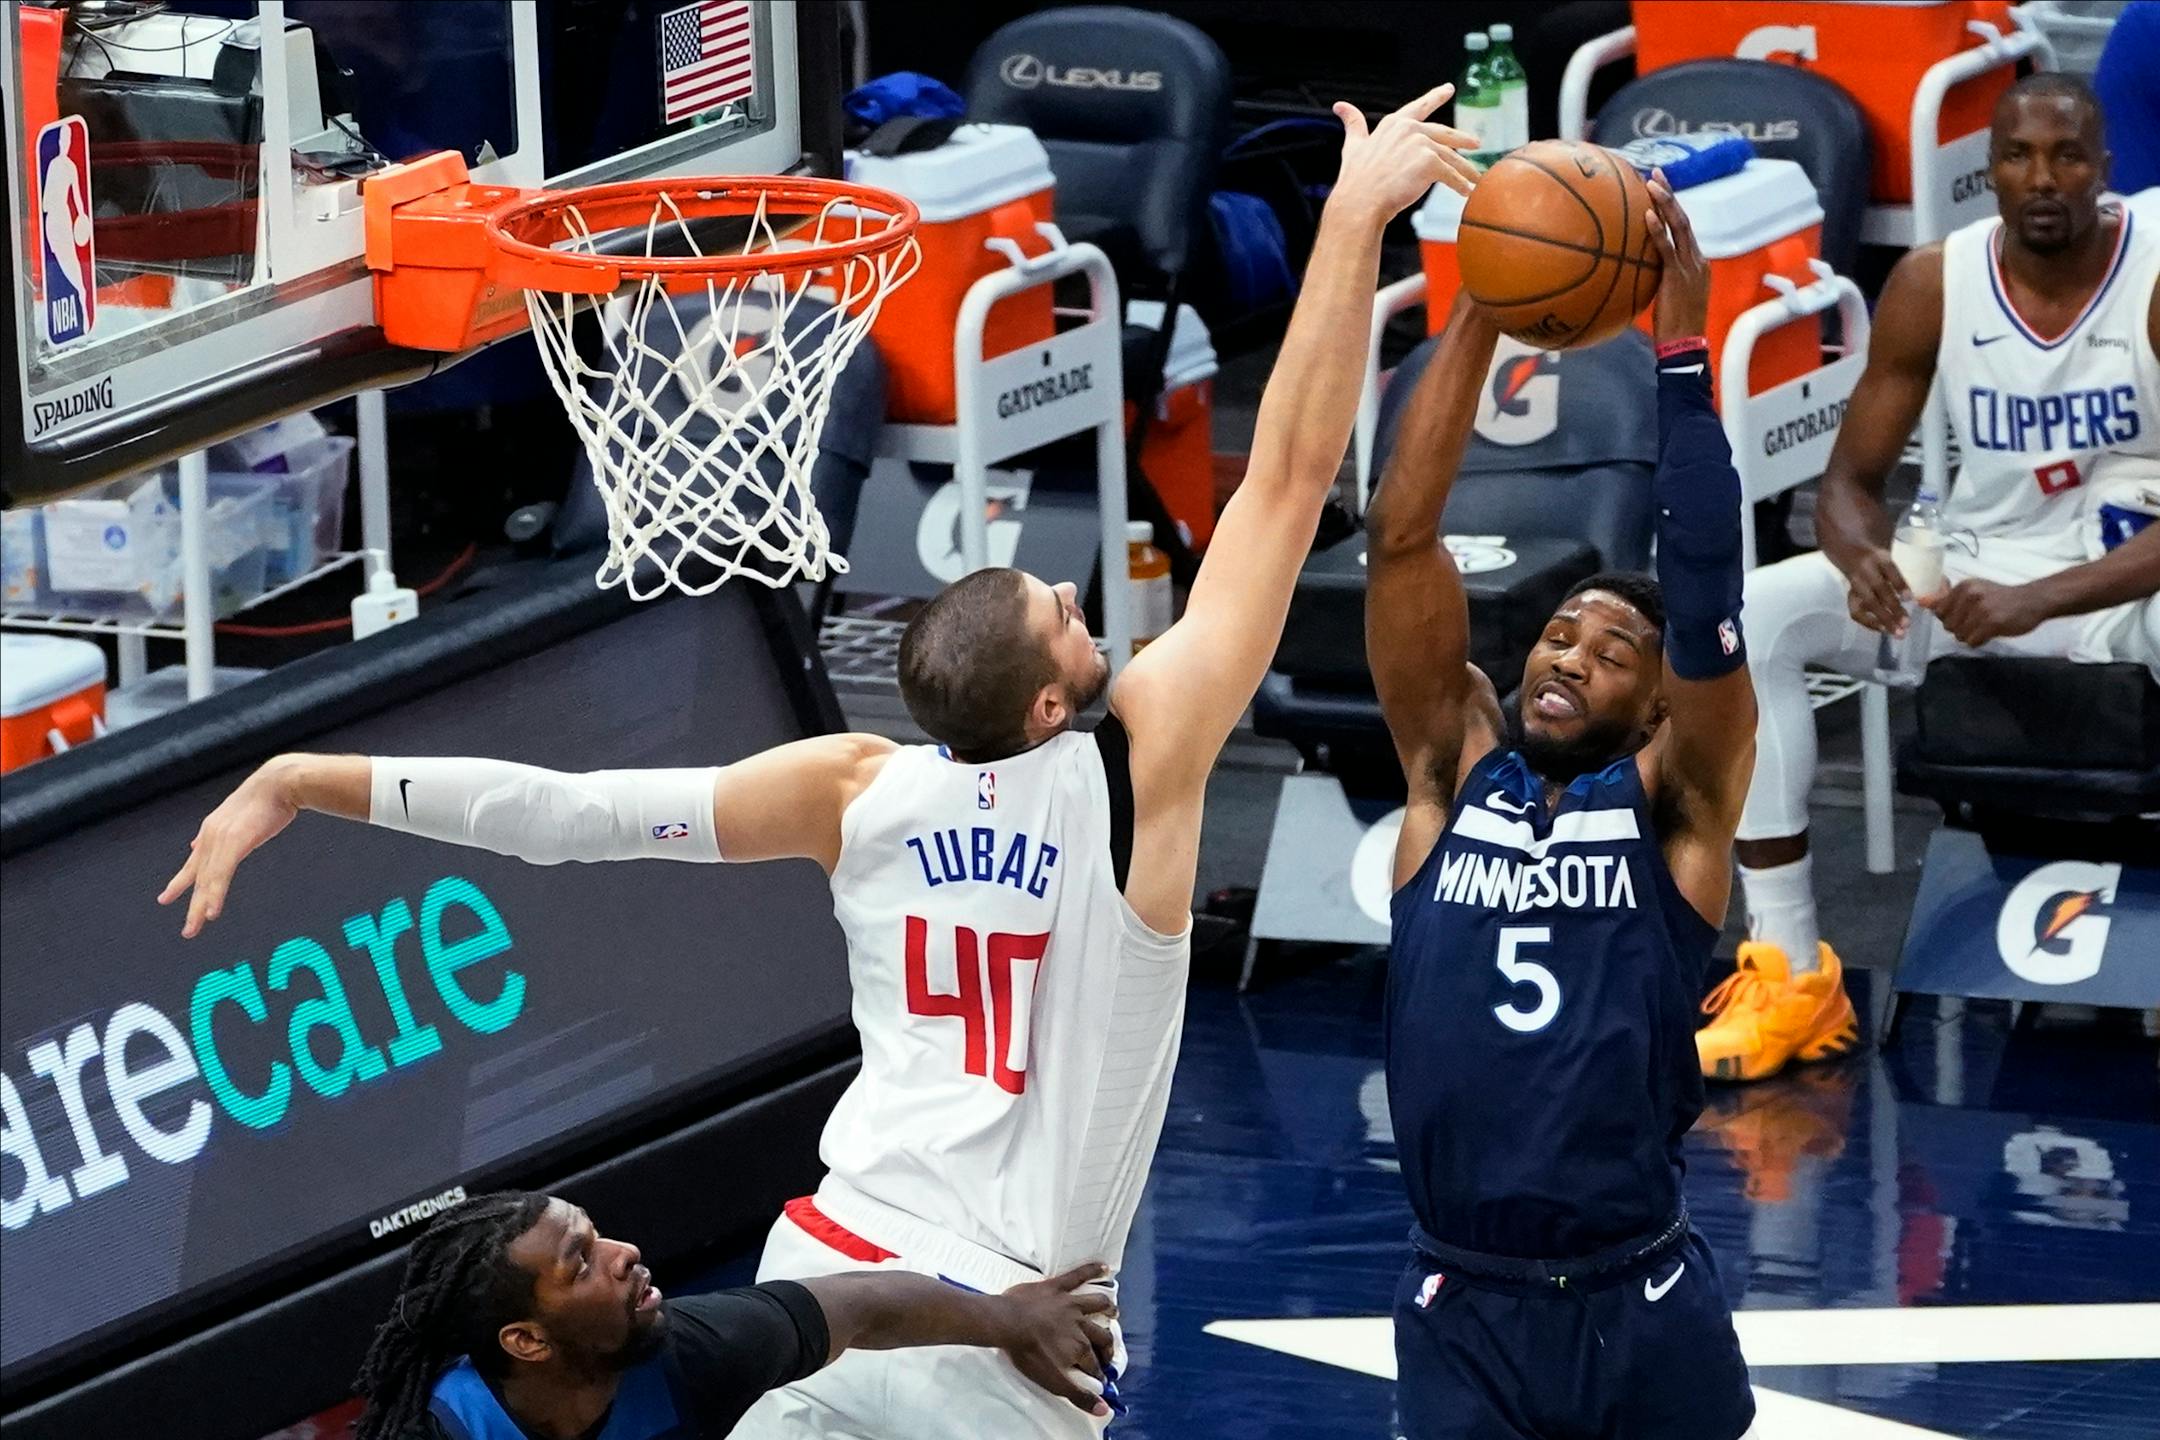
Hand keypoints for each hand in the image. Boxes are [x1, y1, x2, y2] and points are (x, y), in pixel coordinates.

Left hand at [159, 758, 301, 937]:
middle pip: (198, 878)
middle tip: (188, 930)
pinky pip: (221, 876)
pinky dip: (215, 895)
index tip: (167, 897)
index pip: (194, 863)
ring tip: (194, 929)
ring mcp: (220, 840)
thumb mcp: (243, 816)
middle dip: (191, 904)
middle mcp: (211, 836)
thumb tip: (210, 840)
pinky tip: (212, 912)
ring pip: (207, 881)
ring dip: (200, 907)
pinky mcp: (233, 843)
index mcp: (214, 830)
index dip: (181, 882)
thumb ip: (228, 832)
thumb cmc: (269, 797)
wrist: (280, 782)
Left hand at [995, 1263, 1118, 1415]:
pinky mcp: (1058, 1287)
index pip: (1094, 1364)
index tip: (1100, 1378)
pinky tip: (1104, 1267)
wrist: (1007, 1322)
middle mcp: (1081, 1325)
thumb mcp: (1051, 1380)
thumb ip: (1077, 1394)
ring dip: (1108, 1308)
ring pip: (1097, 1304)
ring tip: (1114, 1312)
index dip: (1098, 1372)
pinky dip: (1093, 1269)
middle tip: (1107, 1353)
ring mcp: (1071, 1304)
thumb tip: (1102, 1409)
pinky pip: (1079, 1275)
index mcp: (1079, 1348)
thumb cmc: (1026, 1352)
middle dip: (1107, 1346)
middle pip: (1101, 1336)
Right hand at [1331, 83, 1481, 222]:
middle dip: (1462, 139)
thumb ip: (1353, 124)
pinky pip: (1451, 175)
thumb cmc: (1356, 179)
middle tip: (1476, 143)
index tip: (1449, 89)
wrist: (1360, 202)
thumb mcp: (1353, 145)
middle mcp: (1409, 129)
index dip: (1435, 96)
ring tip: (1474, 180)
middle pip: (1443, 135)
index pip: (1419, 107)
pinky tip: (1466, 192)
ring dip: (1464, 171)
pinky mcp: (1430, 162)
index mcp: (1394, 124)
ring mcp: (1421, 144)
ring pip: (1450, 158)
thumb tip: (1341, 106)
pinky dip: (1460, 185)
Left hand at [1643, 170, 1708, 342]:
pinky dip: (1658, 231)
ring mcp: (1690, 267)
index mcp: (1696, 263)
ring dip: (1666, 203)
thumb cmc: (1672, 328)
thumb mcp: (1666, 297)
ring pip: (1680, 227)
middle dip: (1670, 194)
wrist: (1685, 346)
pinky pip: (1668, 249)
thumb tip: (1633, 269)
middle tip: (1656, 173)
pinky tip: (1647, 215)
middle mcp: (1697, 260)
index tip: (1657, 188)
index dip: (1671, 208)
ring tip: (1652, 183)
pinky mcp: (1679, 277)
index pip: (1683, 229)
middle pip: (1684, 220)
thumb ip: (1656, 278)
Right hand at [1837, 546, 1913, 635]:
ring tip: (1897, 632)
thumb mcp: (1890, 554)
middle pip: (1879, 590)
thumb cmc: (1879, 556)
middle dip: (1893, 608)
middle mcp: (1865, 570)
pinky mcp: (1851, 594)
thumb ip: (1906, 567)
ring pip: (1867, 603)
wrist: (1848, 550)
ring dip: (1882, 620)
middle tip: (1907, 624)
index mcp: (1879, 558)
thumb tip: (1938, 585)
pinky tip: (1884, 630)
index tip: (1910, 599)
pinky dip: (1869, 623)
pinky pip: (1856, 611)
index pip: (1890, 570)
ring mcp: (1856, 584)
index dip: (1899, 584)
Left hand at [1922, 577, 2051, 646]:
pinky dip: (1980, 641)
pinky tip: (1991, 632)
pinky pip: (1972, 641)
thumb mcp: (1976, 590)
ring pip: (1959, 635)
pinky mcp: (1992, 623)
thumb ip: (1950, 598)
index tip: (1964, 615)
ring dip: (1971, 635)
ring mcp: (1981, 609)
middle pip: (1947, 624)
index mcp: (1963, 586)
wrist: (2034, 600)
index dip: (1949, 617)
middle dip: (1960, 628)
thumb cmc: (2002, 597)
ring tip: (1985, 626)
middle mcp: (1970, 595)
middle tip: (1977, 622)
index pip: (1939, 610)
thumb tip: (1921, 602)